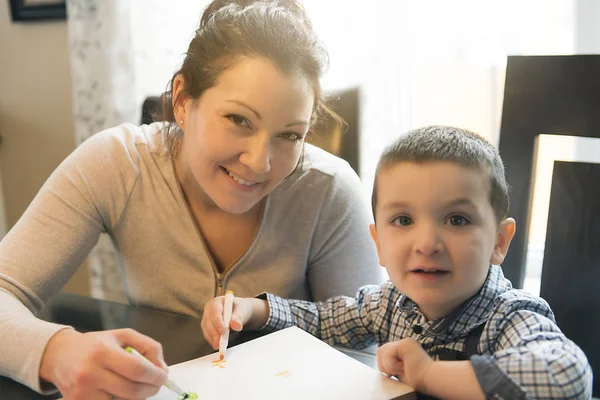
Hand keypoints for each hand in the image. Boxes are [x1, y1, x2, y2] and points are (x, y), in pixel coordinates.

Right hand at [39, 328, 167, 399]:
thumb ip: (147, 346)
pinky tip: (120, 391)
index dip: (155, 376)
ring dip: (137, 396)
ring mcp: (83, 392)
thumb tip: (162, 368)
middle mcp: (91, 373)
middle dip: (151, 389)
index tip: (164, 376)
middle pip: (132, 390)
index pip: (137, 369)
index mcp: (103, 352)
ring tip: (137, 385)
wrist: (60, 355)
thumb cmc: (96, 344)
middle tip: (156, 384)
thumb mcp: (123, 336)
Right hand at [201, 295, 255, 349]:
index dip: (218, 321)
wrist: (241, 312)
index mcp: (217, 302)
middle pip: (208, 320)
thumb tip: (236, 325)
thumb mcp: (243, 311)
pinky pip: (207, 334)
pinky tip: (216, 345)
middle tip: (220, 341)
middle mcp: (209, 309)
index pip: (215, 311)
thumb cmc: (241, 309)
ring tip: (219, 345)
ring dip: (212, 337)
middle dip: (214, 332)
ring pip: (206, 328)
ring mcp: (207, 318)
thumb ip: (239, 317)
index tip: (223, 330)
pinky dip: (212, 340)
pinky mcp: (207, 326)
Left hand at [377, 338, 432, 392]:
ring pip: (383, 351)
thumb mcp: (399, 369)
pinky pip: (388, 353)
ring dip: (389, 365)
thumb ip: (391, 362)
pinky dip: (393, 364)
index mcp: (403, 348)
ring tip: (401, 370)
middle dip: (384, 365)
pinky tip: (404, 367)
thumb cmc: (417, 378)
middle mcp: (404, 342)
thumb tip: (380, 364)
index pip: (383, 351)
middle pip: (381, 350)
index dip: (383, 364)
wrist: (430, 379)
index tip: (392, 374)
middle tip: (396, 373)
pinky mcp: (405, 344)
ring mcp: (405, 341)